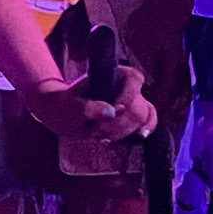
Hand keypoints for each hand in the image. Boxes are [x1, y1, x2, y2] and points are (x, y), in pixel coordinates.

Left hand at [23, 62, 156, 145]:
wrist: (65, 115)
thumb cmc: (67, 105)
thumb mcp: (71, 106)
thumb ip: (88, 107)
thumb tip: (111, 113)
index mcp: (113, 74)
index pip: (134, 79)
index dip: (129, 96)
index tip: (114, 111)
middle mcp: (128, 87)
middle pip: (139, 107)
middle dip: (118, 123)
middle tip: (95, 129)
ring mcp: (134, 102)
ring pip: (142, 120)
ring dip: (120, 132)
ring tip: (97, 132)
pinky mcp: (134, 117)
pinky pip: (146, 126)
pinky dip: (131, 136)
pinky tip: (111, 139)